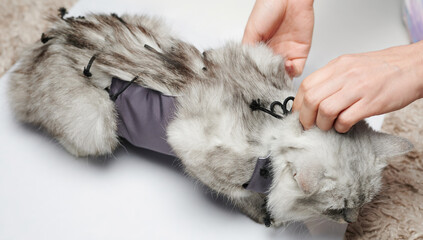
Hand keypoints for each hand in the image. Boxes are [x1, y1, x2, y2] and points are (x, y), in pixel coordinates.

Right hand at [243, 0, 314, 76]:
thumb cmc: (268, 7)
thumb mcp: (251, 31)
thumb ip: (248, 51)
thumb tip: (245, 68)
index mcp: (260, 49)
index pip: (257, 69)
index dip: (256, 76)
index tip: (253, 80)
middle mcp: (273, 53)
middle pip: (271, 75)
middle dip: (268, 80)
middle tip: (264, 80)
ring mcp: (287, 54)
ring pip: (283, 76)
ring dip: (279, 78)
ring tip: (275, 74)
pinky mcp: (300, 53)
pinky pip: (297, 70)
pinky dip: (291, 72)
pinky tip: (286, 66)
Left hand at [292, 41, 422, 132]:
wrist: (415, 65)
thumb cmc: (384, 68)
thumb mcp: (352, 65)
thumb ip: (332, 78)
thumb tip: (313, 97)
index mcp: (338, 65)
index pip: (306, 85)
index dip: (298, 104)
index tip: (299, 114)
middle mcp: (345, 75)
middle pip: (311, 99)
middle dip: (305, 117)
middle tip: (309, 125)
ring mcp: (358, 89)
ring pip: (325, 110)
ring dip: (322, 124)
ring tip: (328, 126)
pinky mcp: (371, 103)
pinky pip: (345, 119)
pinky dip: (340, 127)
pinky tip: (344, 127)